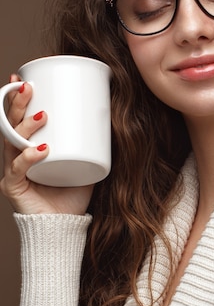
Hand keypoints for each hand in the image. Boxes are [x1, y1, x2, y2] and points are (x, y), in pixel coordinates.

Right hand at [0, 75, 93, 214]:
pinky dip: (29, 159)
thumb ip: (94, 144)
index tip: (22, 78)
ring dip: (24, 127)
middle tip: (28, 87)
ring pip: (11, 142)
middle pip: (10, 124)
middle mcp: (16, 156)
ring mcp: (12, 171)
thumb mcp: (85, 162)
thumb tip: (111, 119)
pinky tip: (40, 150)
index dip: (17, 99)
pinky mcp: (13, 187)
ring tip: (42, 116)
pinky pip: (17, 169)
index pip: (18, 119)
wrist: (64, 227)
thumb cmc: (72, 195)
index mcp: (28, 147)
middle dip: (17, 104)